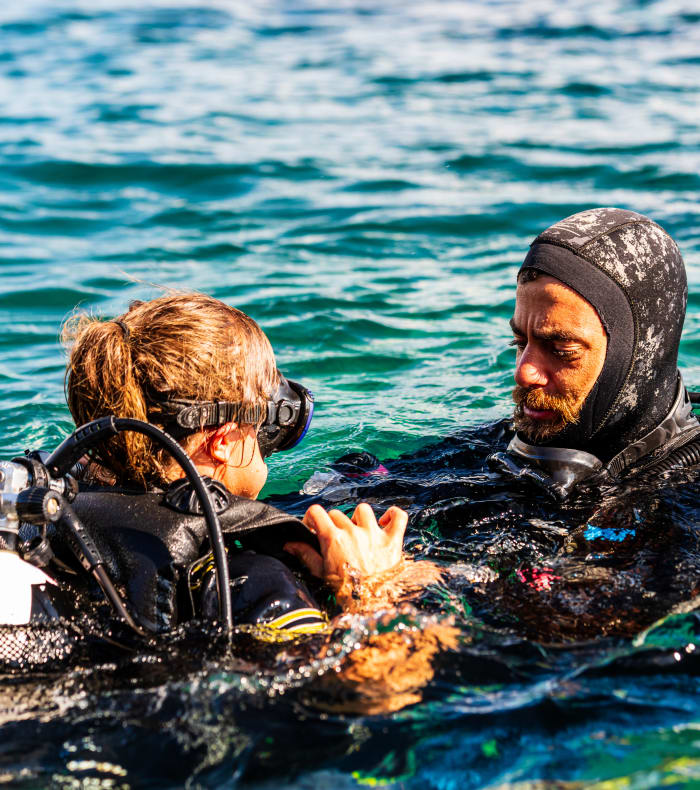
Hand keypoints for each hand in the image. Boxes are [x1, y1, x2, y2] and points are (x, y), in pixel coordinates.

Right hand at [284, 503, 406, 584]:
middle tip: (336, 540)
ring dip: (358, 518)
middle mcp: (353, 531)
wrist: (372, 604)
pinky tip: (385, 522)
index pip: (317, 512)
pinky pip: (398, 516)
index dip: (312, 518)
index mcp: (333, 539)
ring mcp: (374, 533)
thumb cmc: (345, 590)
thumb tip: (289, 544)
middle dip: (333, 524)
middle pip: (337, 514)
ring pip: (362, 510)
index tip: (314, 528)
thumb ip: (305, 554)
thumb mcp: (321, 573)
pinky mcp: (392, 539)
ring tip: (358, 532)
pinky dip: (393, 515)